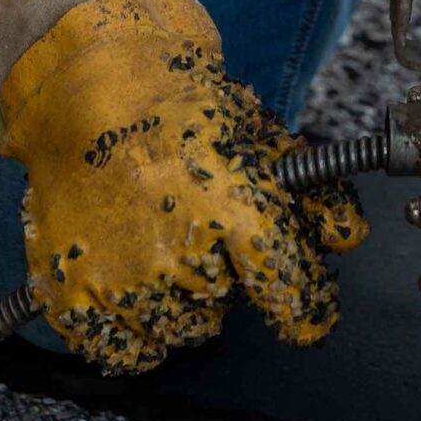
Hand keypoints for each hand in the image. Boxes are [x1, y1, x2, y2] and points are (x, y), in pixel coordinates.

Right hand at [0, 0, 364, 369]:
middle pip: (227, 308)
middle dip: (224, 276)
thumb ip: (306, 190)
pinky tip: (132, 280)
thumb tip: (348, 238)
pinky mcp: (72, 292)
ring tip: (160, 238)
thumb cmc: (171, 96)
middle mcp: (178, 252)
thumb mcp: (252, 130)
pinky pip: (124, 349)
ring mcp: (120, 276)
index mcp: (232, 208)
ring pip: (180, 328)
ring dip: (180, 299)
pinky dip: (133, 327)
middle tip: (200, 225)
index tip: (304, 310)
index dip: (303, 306)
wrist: (81, 71)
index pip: (286, 290)